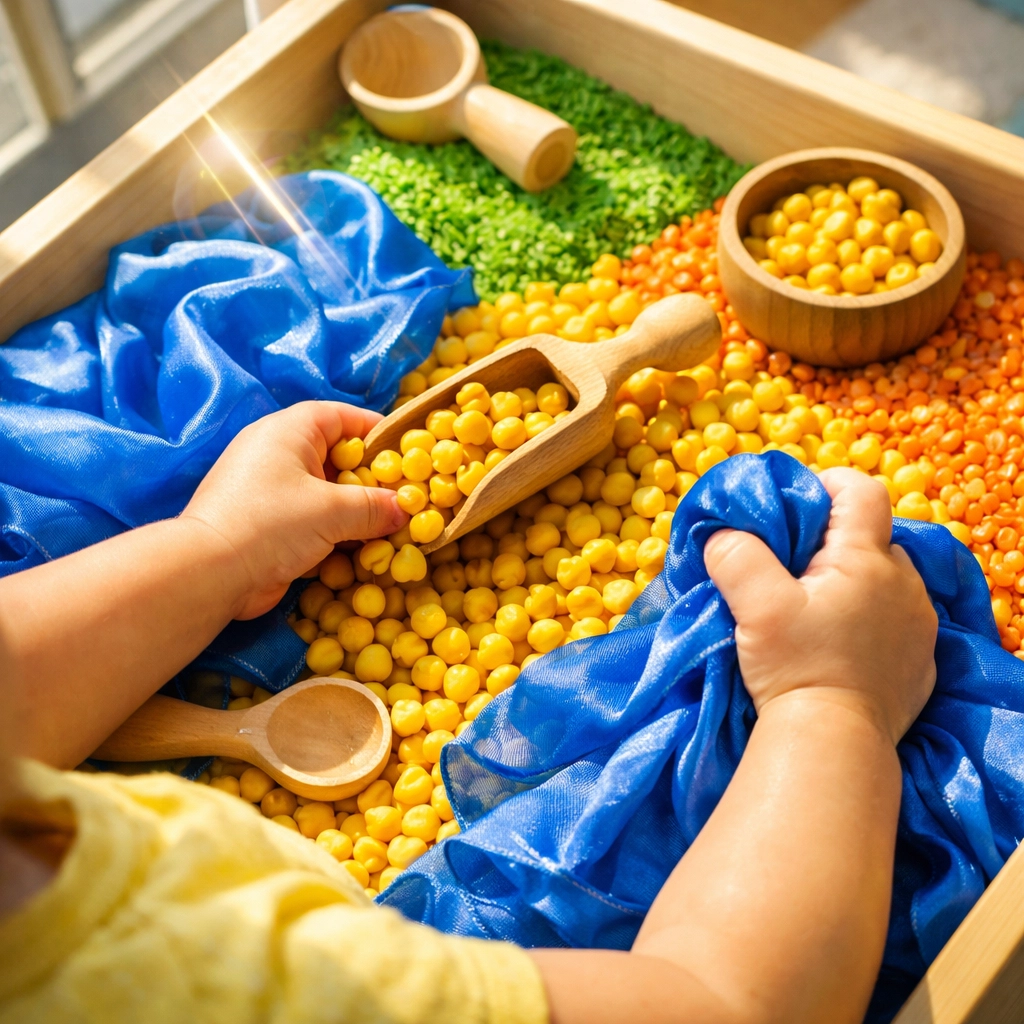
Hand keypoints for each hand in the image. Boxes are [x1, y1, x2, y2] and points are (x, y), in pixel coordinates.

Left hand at [181, 402, 406, 619]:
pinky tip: (359, 550)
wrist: (210, 573)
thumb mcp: (334, 511)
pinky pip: (310, 519)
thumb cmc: (271, 524)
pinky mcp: (266, 523)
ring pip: (325, 492)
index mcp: (289, 431)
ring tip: (388, 527)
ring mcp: (269, 490)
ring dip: (354, 511)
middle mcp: (277, 453)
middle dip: (371, 480)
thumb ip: (376, 507)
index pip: (341, 416)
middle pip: (336, 457)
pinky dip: (334, 531)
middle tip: (402, 497)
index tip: (405, 452)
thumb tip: (405, 509)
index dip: (376, 431)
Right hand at [703, 467, 936, 744]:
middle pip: (873, 536)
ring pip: (886, 578)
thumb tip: (722, 535)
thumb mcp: (754, 607)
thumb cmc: (795, 667)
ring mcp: (918, 624)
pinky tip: (840, 642)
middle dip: (836, 540)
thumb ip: (736, 556)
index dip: (827, 485)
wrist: (833, 743)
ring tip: (816, 606)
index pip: (861, 490)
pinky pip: (896, 620)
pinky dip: (870, 618)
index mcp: (867, 560)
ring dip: (856, 581)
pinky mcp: (920, 660)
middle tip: (794, 566)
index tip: (795, 506)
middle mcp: (905, 584)